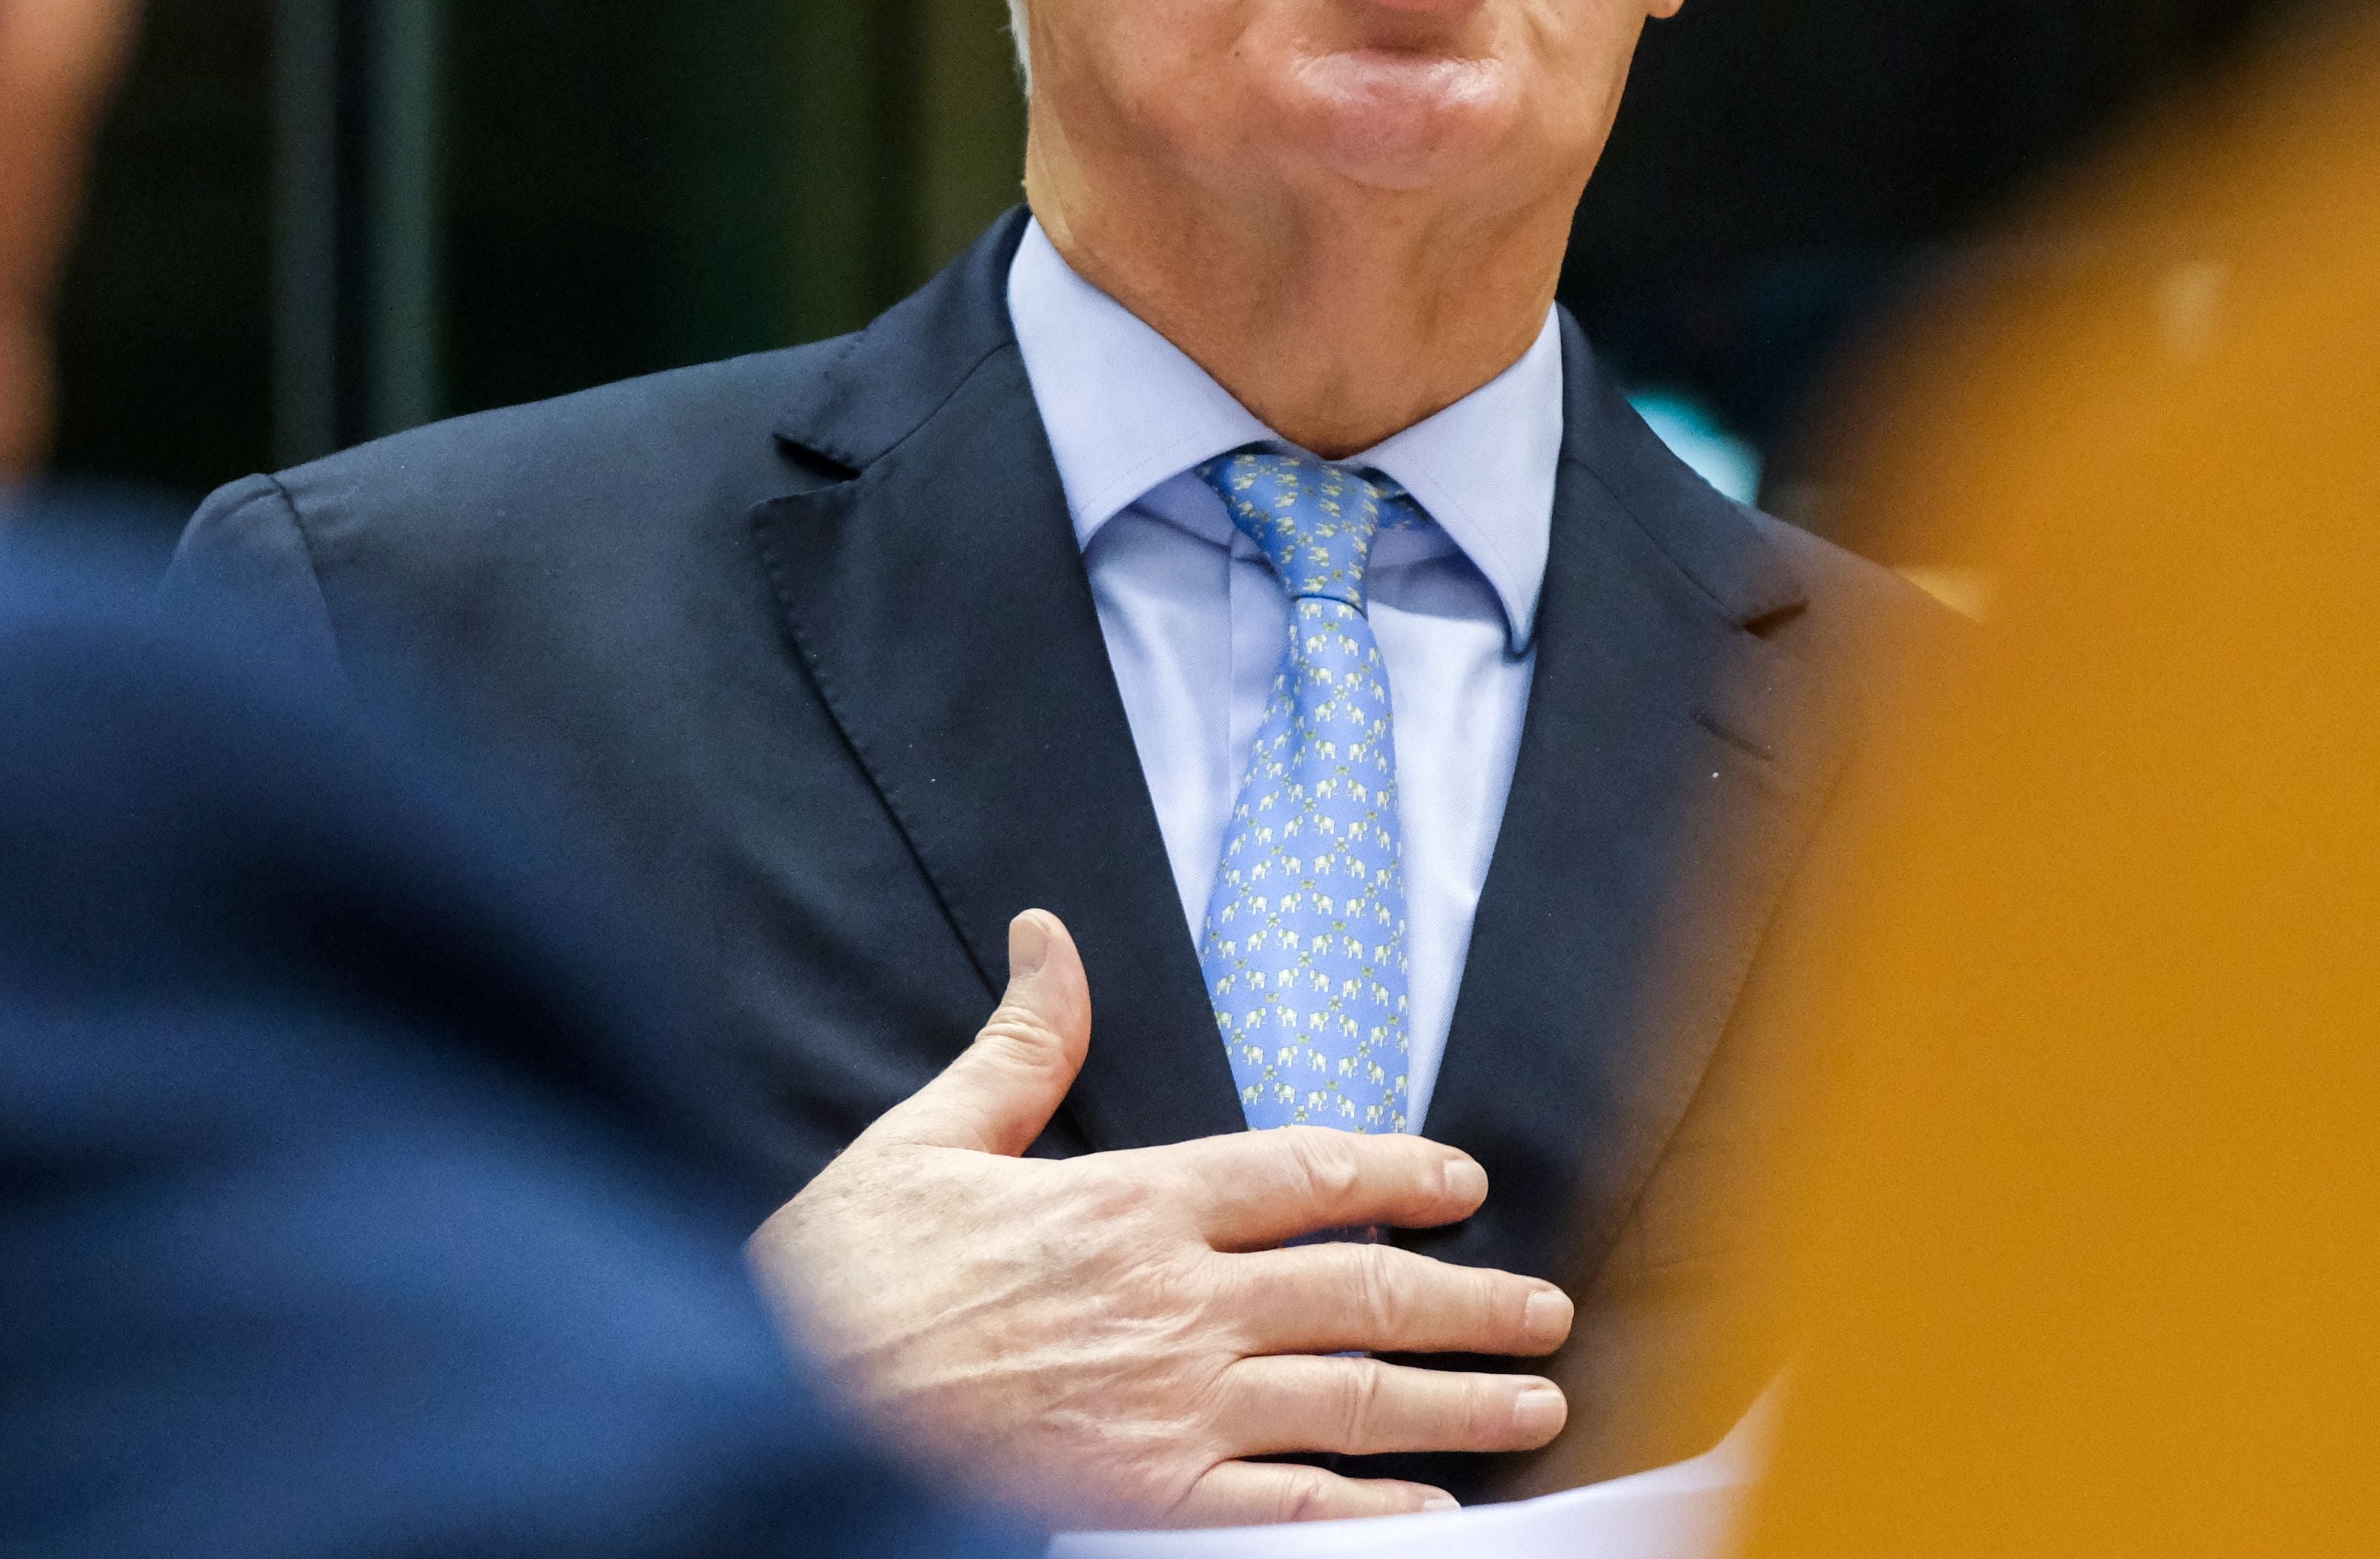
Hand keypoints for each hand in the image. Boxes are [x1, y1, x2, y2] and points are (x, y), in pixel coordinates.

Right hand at [747, 907, 1571, 1525]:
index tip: (1466, 1183)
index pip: (1304, 1173)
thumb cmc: (840, 1278)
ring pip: (1347, 1401)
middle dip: (1468, 1300)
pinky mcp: (1137, 1500)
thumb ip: (1018, 1048)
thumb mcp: (928, 1139)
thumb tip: (1048, 939)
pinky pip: (1281, 1514)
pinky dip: (1367, 1515)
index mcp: (1131, 1201)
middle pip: (1359, 1292)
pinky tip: (1434, 1515)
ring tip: (1532, 1401)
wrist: (771, 1403)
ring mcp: (1164, 1409)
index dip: (1399, 1173)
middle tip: (1546, 1310)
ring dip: (1453, 1401)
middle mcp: (1173, 1301)